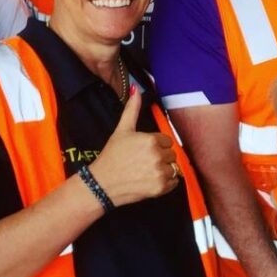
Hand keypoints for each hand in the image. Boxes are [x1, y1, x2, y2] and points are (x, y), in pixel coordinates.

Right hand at [89, 88, 181, 206]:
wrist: (102, 184)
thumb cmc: (112, 156)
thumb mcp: (122, 130)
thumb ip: (132, 109)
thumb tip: (136, 89)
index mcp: (151, 140)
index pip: (167, 141)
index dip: (156, 145)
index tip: (143, 151)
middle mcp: (158, 156)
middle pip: (172, 154)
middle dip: (161, 157)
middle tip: (144, 162)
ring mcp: (160, 173)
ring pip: (174, 168)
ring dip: (165, 169)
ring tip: (148, 171)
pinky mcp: (161, 188)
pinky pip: (174, 182)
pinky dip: (167, 183)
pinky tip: (151, 180)